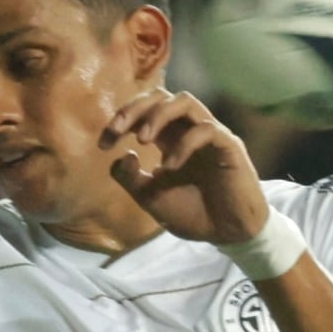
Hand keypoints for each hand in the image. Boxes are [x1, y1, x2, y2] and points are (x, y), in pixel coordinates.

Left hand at [103, 89, 267, 244]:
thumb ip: (131, 179)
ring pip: (185, 101)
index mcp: (170, 139)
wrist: (228, 234)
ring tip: (142, 140)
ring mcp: (210, 135)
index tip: (103, 144)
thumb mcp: (151, 198)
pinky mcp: (229, 146)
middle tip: (117, 130)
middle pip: (162, 96)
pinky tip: (169, 168)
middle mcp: (189, 130)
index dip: (121, 121)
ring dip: (158, 115)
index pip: (144, 112)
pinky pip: (206, 130)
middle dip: (134, 108)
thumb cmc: (194, 214)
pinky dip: (183, 145)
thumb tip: (119, 156)